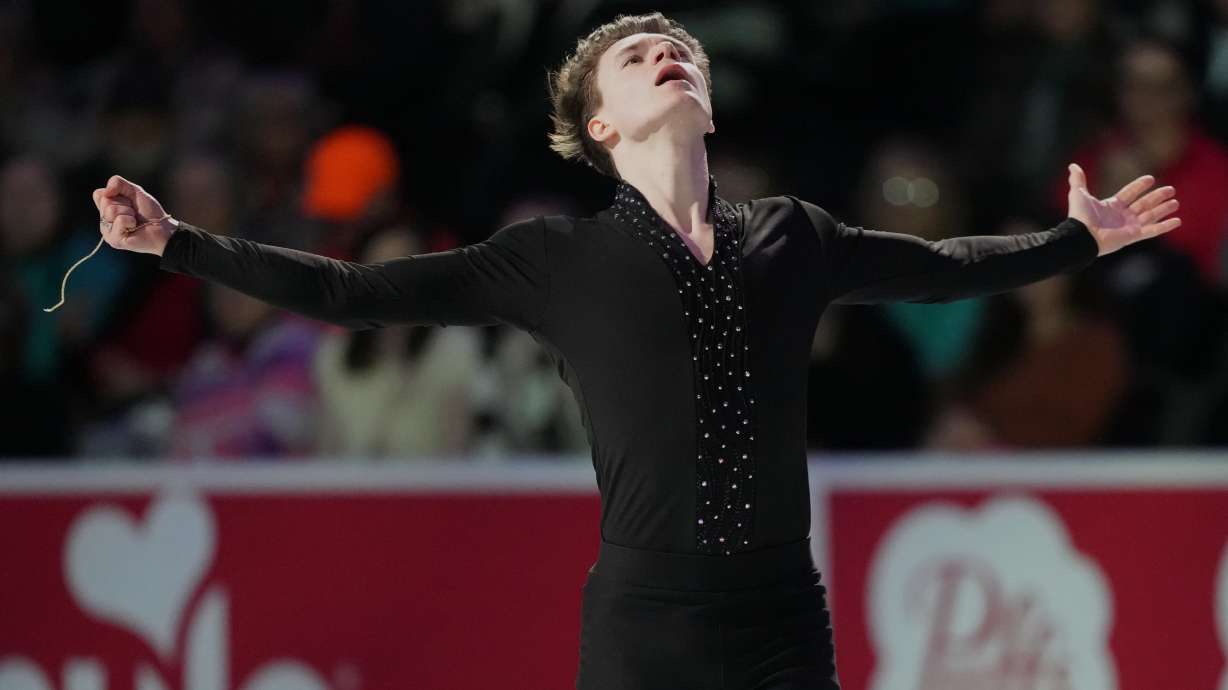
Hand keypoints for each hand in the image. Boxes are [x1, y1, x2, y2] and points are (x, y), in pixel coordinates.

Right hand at [92, 175, 176, 255]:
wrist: (162, 227)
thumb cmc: (149, 212)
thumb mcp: (134, 190)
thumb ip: (117, 183)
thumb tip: (106, 191)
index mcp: (106, 208)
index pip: (98, 194)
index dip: (116, 193)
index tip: (128, 201)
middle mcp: (104, 220)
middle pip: (105, 202)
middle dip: (124, 204)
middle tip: (134, 212)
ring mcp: (107, 231)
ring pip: (110, 211)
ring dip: (128, 212)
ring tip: (135, 220)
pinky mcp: (114, 240)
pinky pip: (119, 220)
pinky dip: (130, 221)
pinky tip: (134, 227)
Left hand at [1066, 162, 1180, 256]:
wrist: (1081, 235)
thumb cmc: (1080, 216)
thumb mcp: (1079, 194)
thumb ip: (1078, 180)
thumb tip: (1072, 166)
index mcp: (1111, 206)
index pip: (1129, 193)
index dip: (1139, 186)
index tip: (1151, 179)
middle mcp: (1122, 216)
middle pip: (1144, 204)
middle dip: (1157, 197)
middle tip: (1171, 190)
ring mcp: (1128, 226)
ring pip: (1151, 216)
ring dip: (1164, 209)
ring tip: (1176, 203)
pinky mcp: (1133, 236)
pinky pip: (1152, 231)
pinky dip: (1165, 226)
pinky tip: (1177, 221)